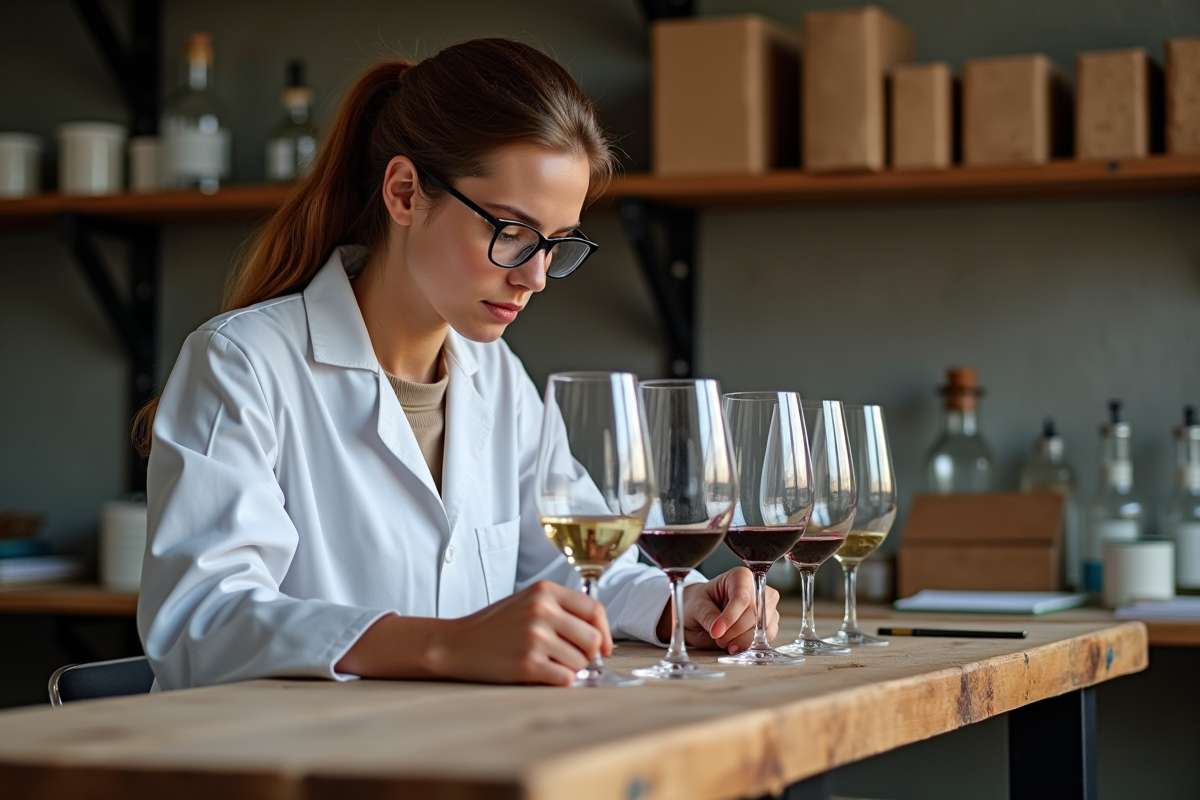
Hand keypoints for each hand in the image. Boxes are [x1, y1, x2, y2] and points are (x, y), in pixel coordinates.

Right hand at [336, 580, 611, 686]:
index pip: (594, 609)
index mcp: (545, 591)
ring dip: (570, 669)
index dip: (604, 632)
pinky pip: (565, 679)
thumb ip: (562, 609)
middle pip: (592, 639)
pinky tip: (542, 674)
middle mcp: (542, 610)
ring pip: (580, 662)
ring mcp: (535, 637)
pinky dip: (559, 680)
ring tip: (548, 663)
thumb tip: (600, 636)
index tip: (604, 647)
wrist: (458, 643)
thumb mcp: (529, 601)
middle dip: (587, 655)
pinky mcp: (527, 663)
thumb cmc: (497, 625)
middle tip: (572, 658)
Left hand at [656, 567, 779, 653]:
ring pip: (763, 627)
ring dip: (743, 640)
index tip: (716, 632)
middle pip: (755, 614)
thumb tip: (719, 630)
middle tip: (718, 639)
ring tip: (724, 642)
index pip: (742, 597)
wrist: (700, 613)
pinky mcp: (769, 623)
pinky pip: (767, 637)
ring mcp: (767, 606)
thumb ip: (708, 616)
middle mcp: (758, 589)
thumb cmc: (700, 604)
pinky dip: (751, 645)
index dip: (730, 617)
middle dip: (735, 632)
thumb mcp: (697, 606)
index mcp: (740, 576)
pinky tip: (736, 645)